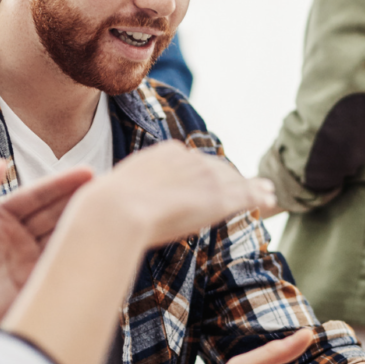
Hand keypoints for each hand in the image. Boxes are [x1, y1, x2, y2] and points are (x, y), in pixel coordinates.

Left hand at [0, 160, 93, 346]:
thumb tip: (3, 162)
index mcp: (3, 216)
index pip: (39, 195)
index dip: (63, 184)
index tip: (88, 173)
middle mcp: (20, 236)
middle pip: (56, 213)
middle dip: (80, 200)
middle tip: (109, 188)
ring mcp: (29, 260)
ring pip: (62, 236)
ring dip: (84, 225)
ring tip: (110, 212)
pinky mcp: (34, 283)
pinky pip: (59, 266)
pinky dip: (77, 255)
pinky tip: (96, 245)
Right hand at [94, 142, 276, 247]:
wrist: (117, 211)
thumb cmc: (105, 206)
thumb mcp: (113, 188)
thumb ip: (124, 188)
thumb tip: (96, 186)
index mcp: (166, 152)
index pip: (193, 161)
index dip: (205, 172)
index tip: (213, 179)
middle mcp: (189, 159)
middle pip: (216, 168)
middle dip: (232, 177)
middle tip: (247, 184)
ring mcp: (205, 177)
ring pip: (234, 181)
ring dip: (251, 186)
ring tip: (267, 191)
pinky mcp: (217, 198)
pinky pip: (244, 195)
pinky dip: (258, 195)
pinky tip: (269, 197)